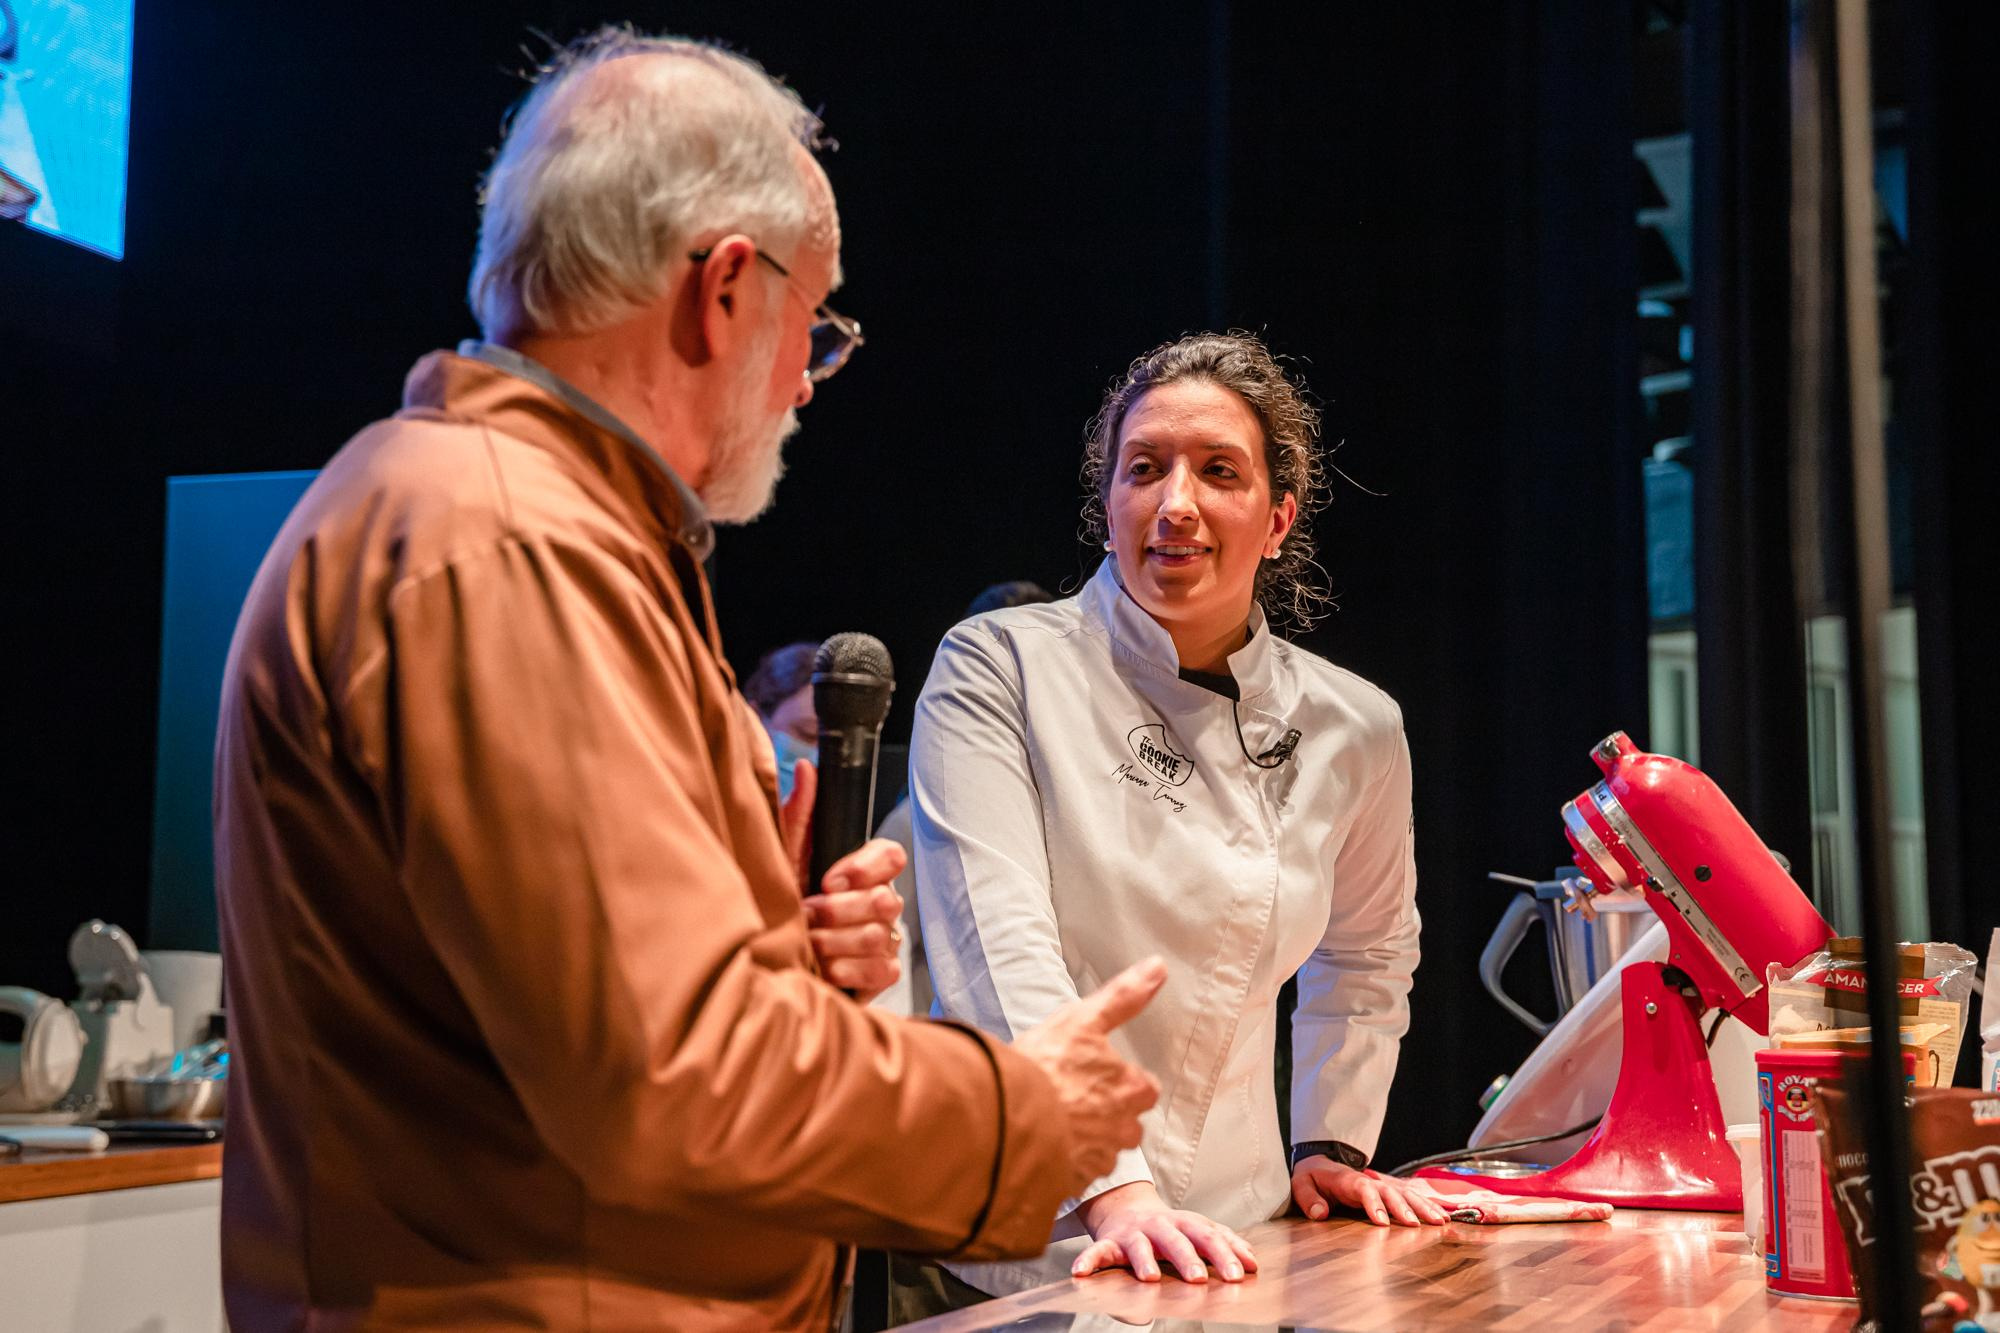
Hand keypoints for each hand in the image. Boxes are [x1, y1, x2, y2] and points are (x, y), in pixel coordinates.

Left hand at [781, 759, 905, 1000]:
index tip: (828, 879)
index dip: (864, 868)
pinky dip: (848, 970)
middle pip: (885, 900)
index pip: (892, 856)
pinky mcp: (883, 973)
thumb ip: (799, 815)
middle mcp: (881, 902)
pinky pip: (883, 969)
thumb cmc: (781, 906)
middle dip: (837, 911)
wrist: (769, 961)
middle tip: (807, 915)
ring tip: (808, 944)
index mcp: (863, 871)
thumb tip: (806, 767)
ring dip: (834, 942)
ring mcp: (885, 938)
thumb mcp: (784, 859)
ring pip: (879, 936)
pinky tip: (825, 969)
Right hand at [1013, 959, 1166, 1195]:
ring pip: (1100, 1150)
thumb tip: (1158, 968)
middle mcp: (1124, 1130)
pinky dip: (1061, 1162)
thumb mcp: (1084, 1018)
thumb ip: (1125, 997)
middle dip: (1104, 1115)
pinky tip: (1040, 1144)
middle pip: (1125, 1124)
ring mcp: (1098, 1160)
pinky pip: (1073, 1174)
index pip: (1142, 1087)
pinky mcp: (1071, 1183)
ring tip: (1051, 1120)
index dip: (1119, 1079)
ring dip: (1082, 1139)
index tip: (1094, 1074)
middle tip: (1069, 1097)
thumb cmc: (1044, 1066)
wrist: (1004, 1116)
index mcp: (1133, 1089)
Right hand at [1072, 1181, 1256, 1282]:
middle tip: (1199, 1278)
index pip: (1208, 1236)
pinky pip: (1097, 1250)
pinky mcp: (1109, 1242)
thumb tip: (1253, 1261)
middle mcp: (1160, 1226)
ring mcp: (1133, 1233)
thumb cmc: (1170, 1228)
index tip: (1239, 1274)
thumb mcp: (1197, 1230)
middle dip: (1188, 1258)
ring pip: (1138, 1246)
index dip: (1224, 1253)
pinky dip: (1087, 1259)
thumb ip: (1223, 1243)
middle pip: (1176, 1239)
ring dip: (1143, 1260)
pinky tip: (1080, 1272)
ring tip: (1148, 1278)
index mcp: (1185, 1223)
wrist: (1127, 1208)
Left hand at [1291, 1157, 1449, 1226]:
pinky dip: (1427, 1205)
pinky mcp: (1389, 1189)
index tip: (1381, 1222)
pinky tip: (1443, 1216)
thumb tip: (1319, 1213)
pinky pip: (1411, 1196)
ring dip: (1423, 1206)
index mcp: (1348, 1179)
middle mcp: (1369, 1179)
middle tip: (1416, 1225)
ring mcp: (1381, 1183)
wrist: (1321, 1161)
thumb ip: (1308, 1199)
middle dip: (1404, 1208)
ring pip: (1406, 1193)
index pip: (1363, 1189)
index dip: (1373, 1204)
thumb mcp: (1300, 1184)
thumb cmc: (1312, 1176)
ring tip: (1440, 1221)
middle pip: (1390, 1191)